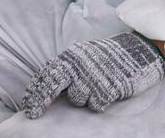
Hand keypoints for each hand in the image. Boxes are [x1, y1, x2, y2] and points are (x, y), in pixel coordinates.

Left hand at [20, 32, 164, 117]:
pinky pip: (96, 105)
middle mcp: (79, 64)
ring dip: (83, 99)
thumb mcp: (83, 56)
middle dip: (41, 101)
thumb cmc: (107, 58)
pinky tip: (108, 91)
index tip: (27, 105)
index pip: (46, 74)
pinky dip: (100, 102)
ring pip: (77, 100)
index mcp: (71, 56)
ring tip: (96, 87)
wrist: (137, 52)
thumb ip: (66, 68)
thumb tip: (43, 85)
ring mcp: (93, 76)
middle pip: (53, 86)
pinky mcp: (108, 88)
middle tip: (33, 113)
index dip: (34, 91)